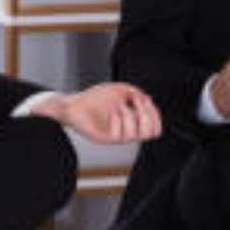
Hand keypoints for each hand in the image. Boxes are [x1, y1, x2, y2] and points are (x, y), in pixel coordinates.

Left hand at [34, 82, 161, 143]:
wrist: (74, 104)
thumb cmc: (95, 98)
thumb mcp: (119, 90)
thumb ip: (135, 93)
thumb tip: (148, 99)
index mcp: (133, 122)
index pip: (155, 128)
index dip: (155, 115)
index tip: (146, 99)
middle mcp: (127, 131)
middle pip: (150, 133)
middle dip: (146, 115)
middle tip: (136, 101)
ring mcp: (116, 136)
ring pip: (135, 135)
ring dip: (130, 116)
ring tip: (121, 105)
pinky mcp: (105, 139)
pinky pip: (118, 135)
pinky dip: (118, 120)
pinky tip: (112, 111)